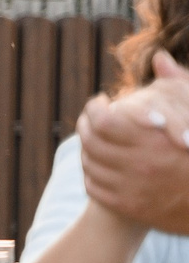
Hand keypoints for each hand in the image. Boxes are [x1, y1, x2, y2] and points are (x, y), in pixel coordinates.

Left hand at [79, 59, 188, 236]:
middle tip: (91, 119)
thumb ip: (176, 82)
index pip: (101, 119)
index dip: (95, 108)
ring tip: (94, 139)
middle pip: (90, 141)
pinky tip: (99, 163)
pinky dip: (92, 173)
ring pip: (89, 164)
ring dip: (86, 149)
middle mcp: (137, 164)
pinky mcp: (128, 206)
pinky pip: (94, 186)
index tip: (101, 102)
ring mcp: (131, 188)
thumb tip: (160, 57)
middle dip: (86, 126)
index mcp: (151, 139)